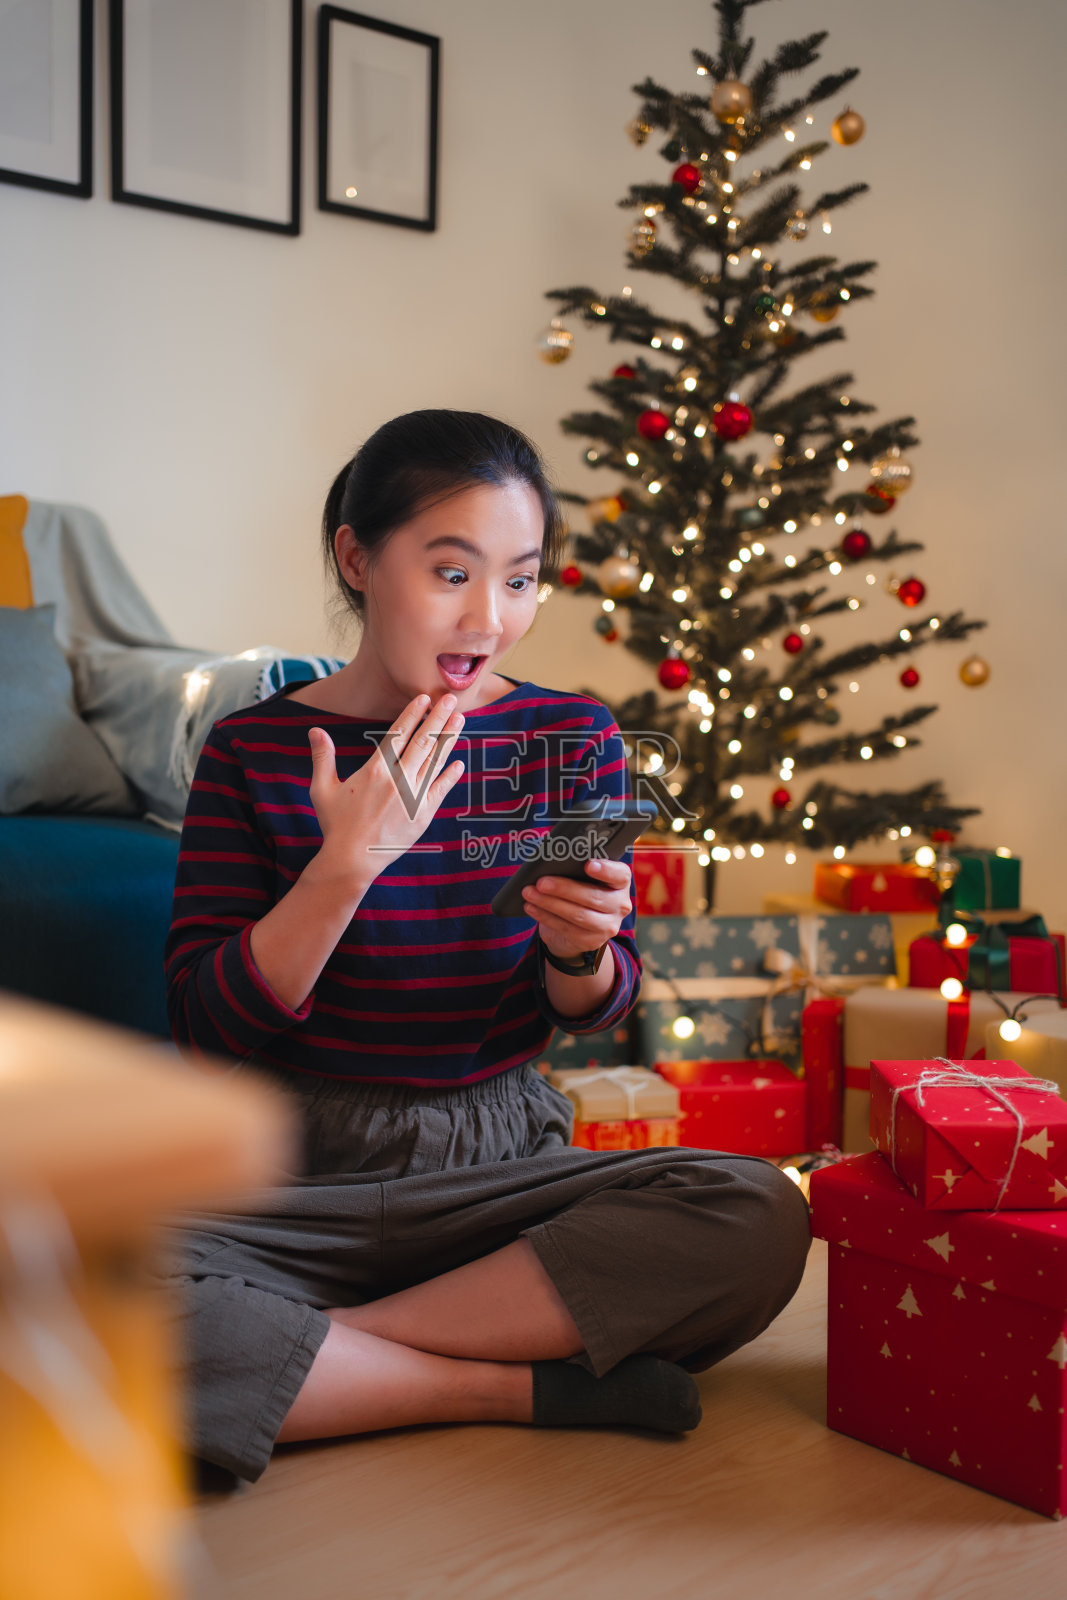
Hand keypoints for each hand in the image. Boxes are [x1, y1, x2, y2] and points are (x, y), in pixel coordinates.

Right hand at [307, 693, 463, 889]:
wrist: (352, 859)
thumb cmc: (336, 825)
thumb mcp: (323, 789)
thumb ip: (323, 757)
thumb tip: (315, 730)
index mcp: (376, 769)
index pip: (399, 733)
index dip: (413, 714)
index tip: (424, 698)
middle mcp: (398, 779)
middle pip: (422, 741)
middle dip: (437, 718)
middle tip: (450, 699)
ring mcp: (413, 796)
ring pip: (435, 761)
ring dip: (448, 739)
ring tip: (459, 720)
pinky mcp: (423, 814)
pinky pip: (440, 789)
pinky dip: (450, 775)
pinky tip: (458, 762)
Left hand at [521, 857, 631, 961]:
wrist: (578, 927)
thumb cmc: (578, 891)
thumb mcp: (582, 878)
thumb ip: (575, 869)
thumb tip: (550, 862)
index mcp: (621, 883)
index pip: (620, 875)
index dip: (606, 870)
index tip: (588, 865)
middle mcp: (620, 905)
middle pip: (593, 897)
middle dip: (564, 889)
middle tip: (541, 882)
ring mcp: (608, 926)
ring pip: (578, 915)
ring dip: (550, 903)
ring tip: (530, 893)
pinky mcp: (591, 941)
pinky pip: (566, 928)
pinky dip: (545, 916)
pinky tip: (531, 907)